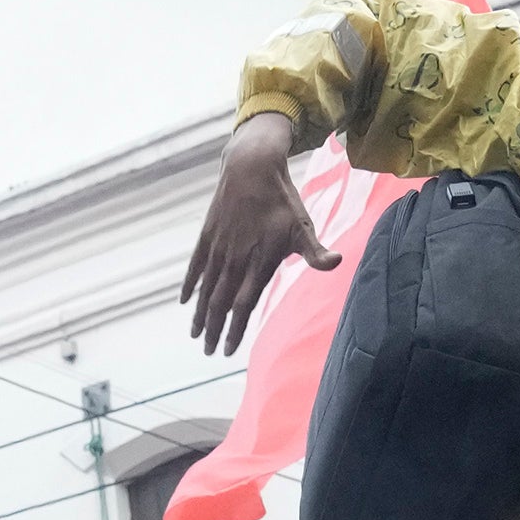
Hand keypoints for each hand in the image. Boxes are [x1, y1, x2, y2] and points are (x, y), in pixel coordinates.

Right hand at [181, 111, 335, 354]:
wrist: (251, 166)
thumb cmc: (282, 199)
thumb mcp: (303, 225)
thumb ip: (315, 252)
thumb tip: (336, 263)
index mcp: (259, 261)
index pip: (243, 304)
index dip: (235, 328)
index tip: (228, 350)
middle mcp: (235, 259)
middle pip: (220, 302)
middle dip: (213, 329)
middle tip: (207, 352)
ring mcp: (219, 248)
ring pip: (205, 288)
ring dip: (199, 313)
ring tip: (195, 335)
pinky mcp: (207, 235)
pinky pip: (195, 266)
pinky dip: (189, 284)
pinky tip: (183, 301)